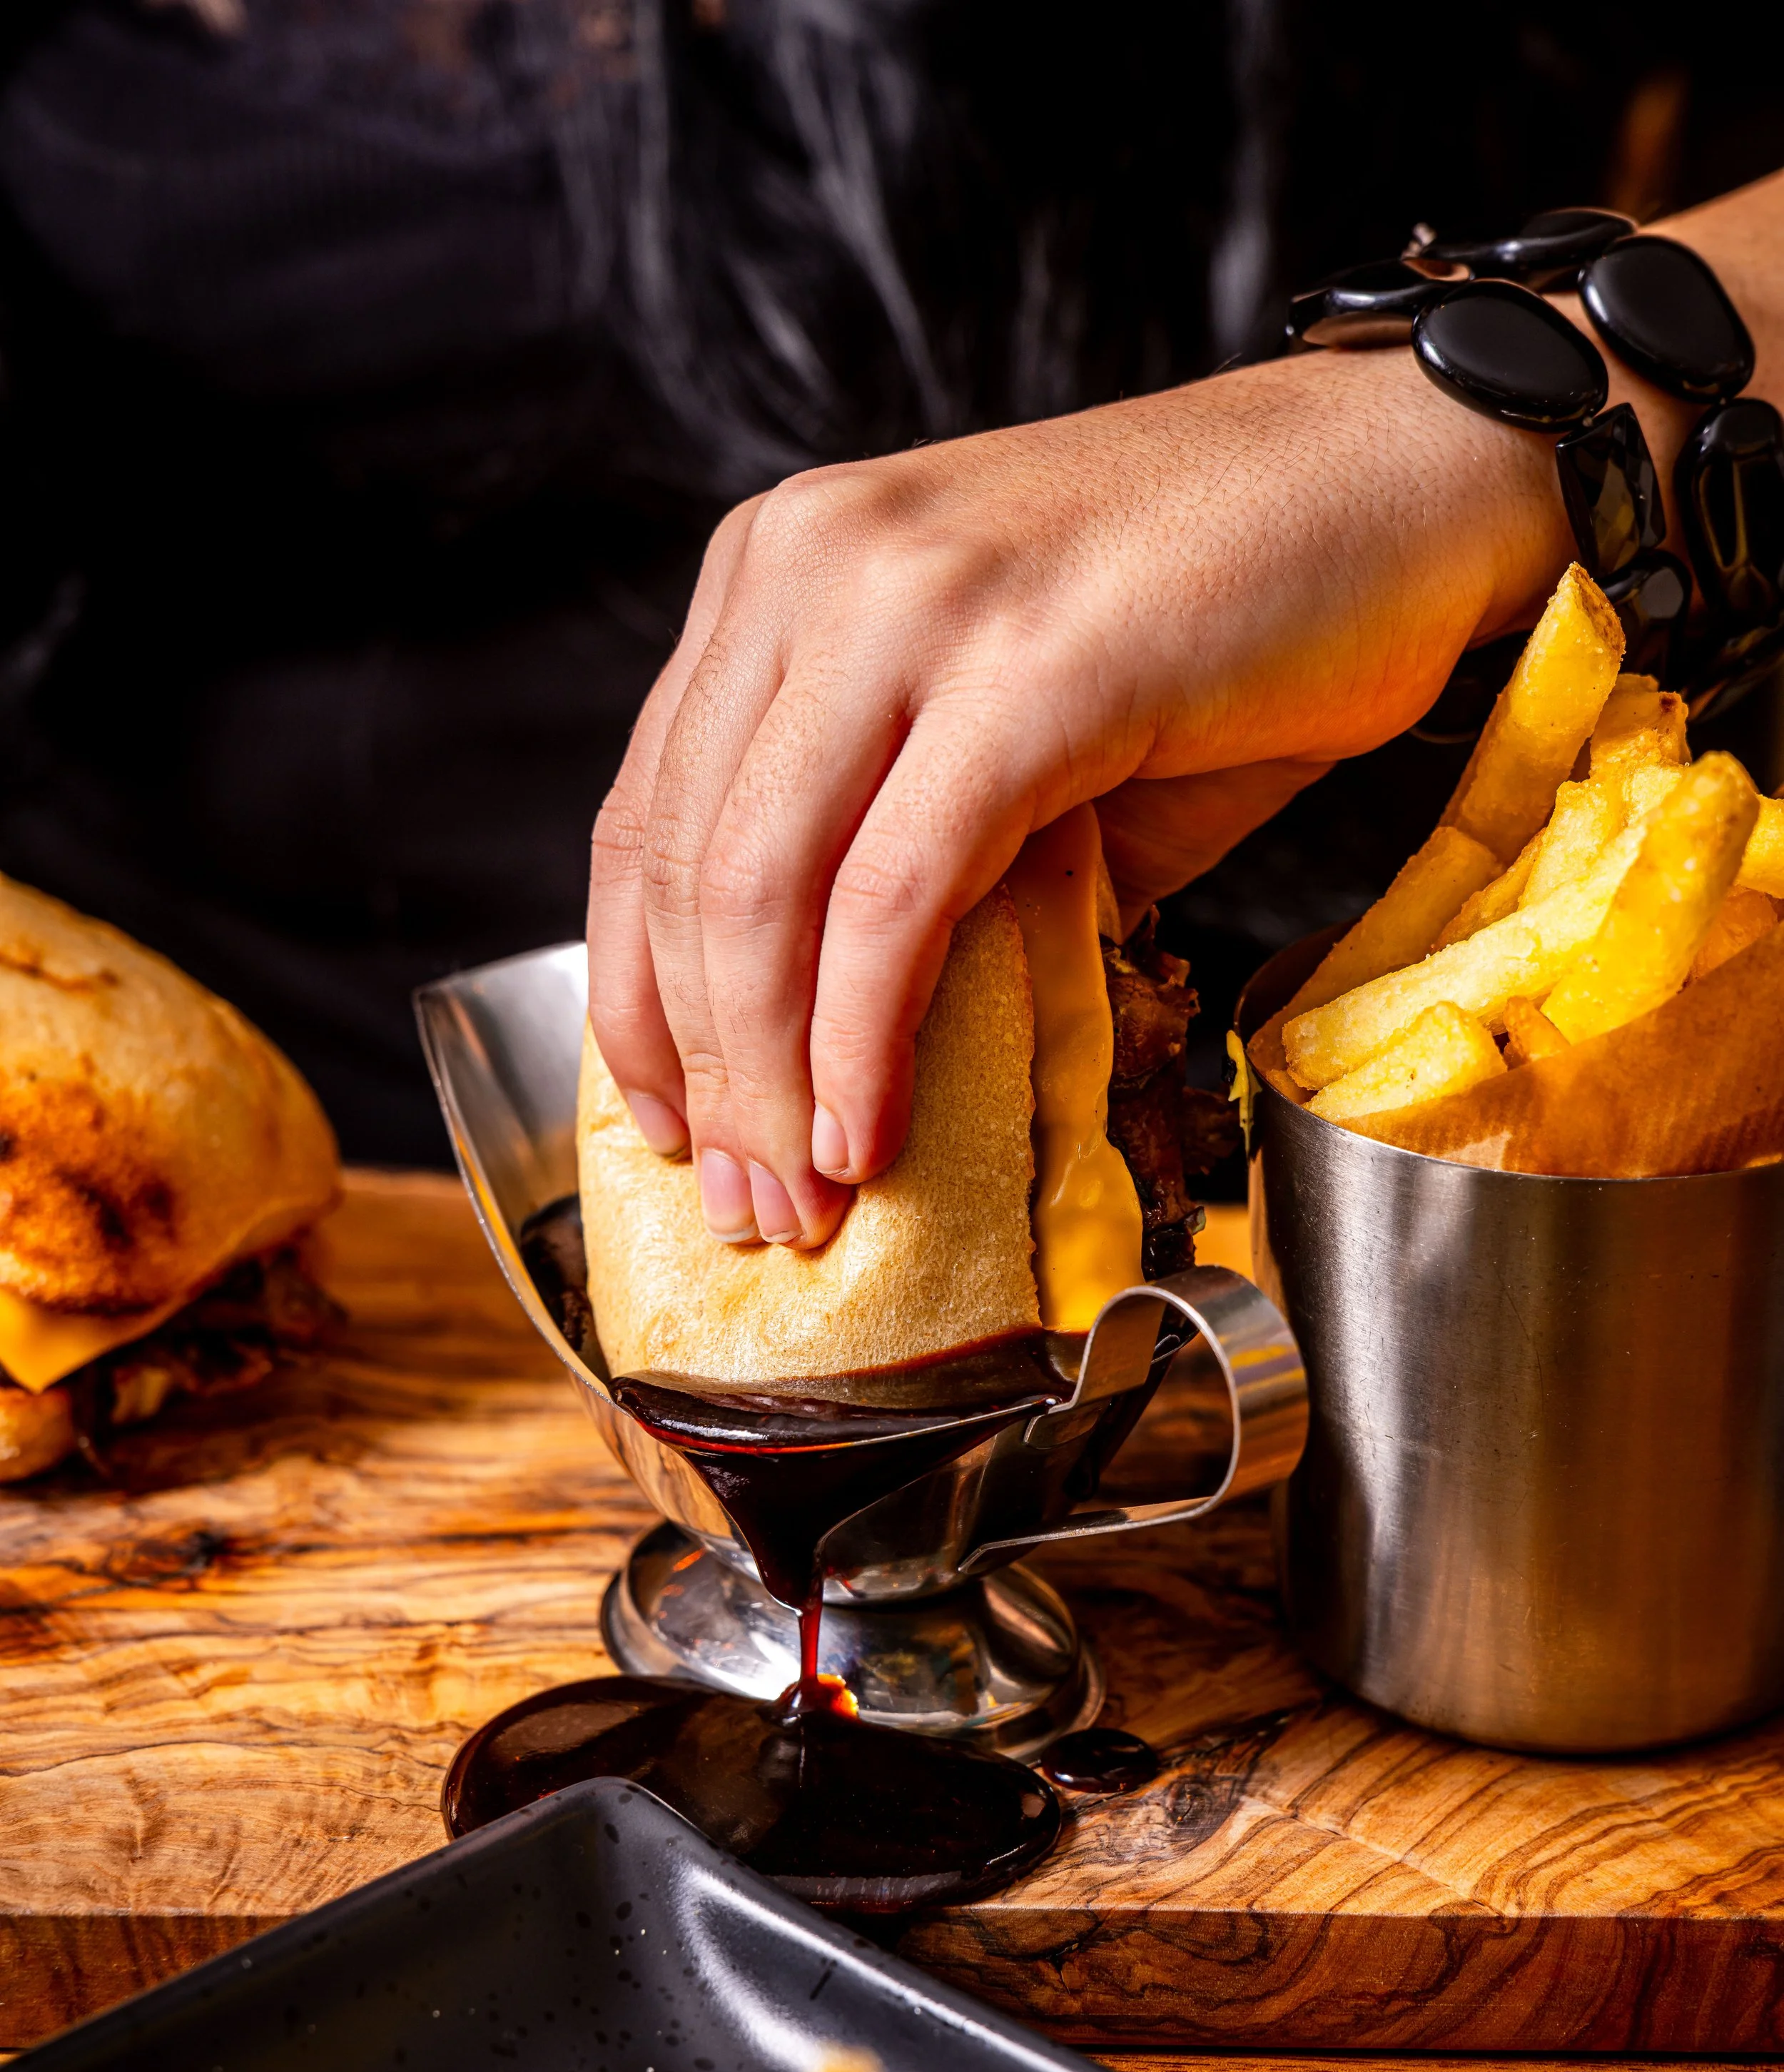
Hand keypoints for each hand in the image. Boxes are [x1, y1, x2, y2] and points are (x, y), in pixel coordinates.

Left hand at [585, 342, 1588, 1248]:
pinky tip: (870, 1135)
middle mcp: (816, 562)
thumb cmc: (1227, 618)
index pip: (646, 818)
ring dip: (769, 1082)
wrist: (1406, 486)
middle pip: (686, 870)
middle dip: (701, 1075)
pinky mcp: (1023, 670)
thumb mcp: (1013, 727)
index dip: (635, 1001)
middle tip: (742, 1207)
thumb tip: (847, 1045)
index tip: (663, 1127)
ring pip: (763, 892)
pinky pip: (893, 899)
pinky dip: (864, 1041)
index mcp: (783, 567)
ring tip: (801, 1205)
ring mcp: (910, 601)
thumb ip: (910, 852)